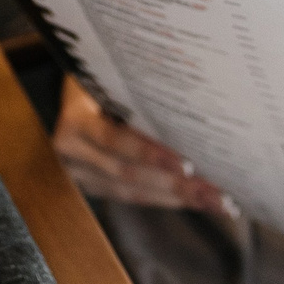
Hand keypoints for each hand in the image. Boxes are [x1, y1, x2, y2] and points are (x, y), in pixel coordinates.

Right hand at [53, 79, 229, 214]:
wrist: (69, 98)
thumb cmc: (99, 81)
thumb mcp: (112, 80)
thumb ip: (139, 96)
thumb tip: (193, 107)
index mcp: (75, 121)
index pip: (113, 139)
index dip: (149, 153)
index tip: (187, 164)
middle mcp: (72, 152)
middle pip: (126, 173)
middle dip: (175, 185)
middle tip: (214, 193)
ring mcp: (78, 173)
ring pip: (131, 191)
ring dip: (176, 198)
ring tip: (213, 202)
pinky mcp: (91, 186)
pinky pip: (130, 197)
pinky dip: (164, 200)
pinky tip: (192, 201)